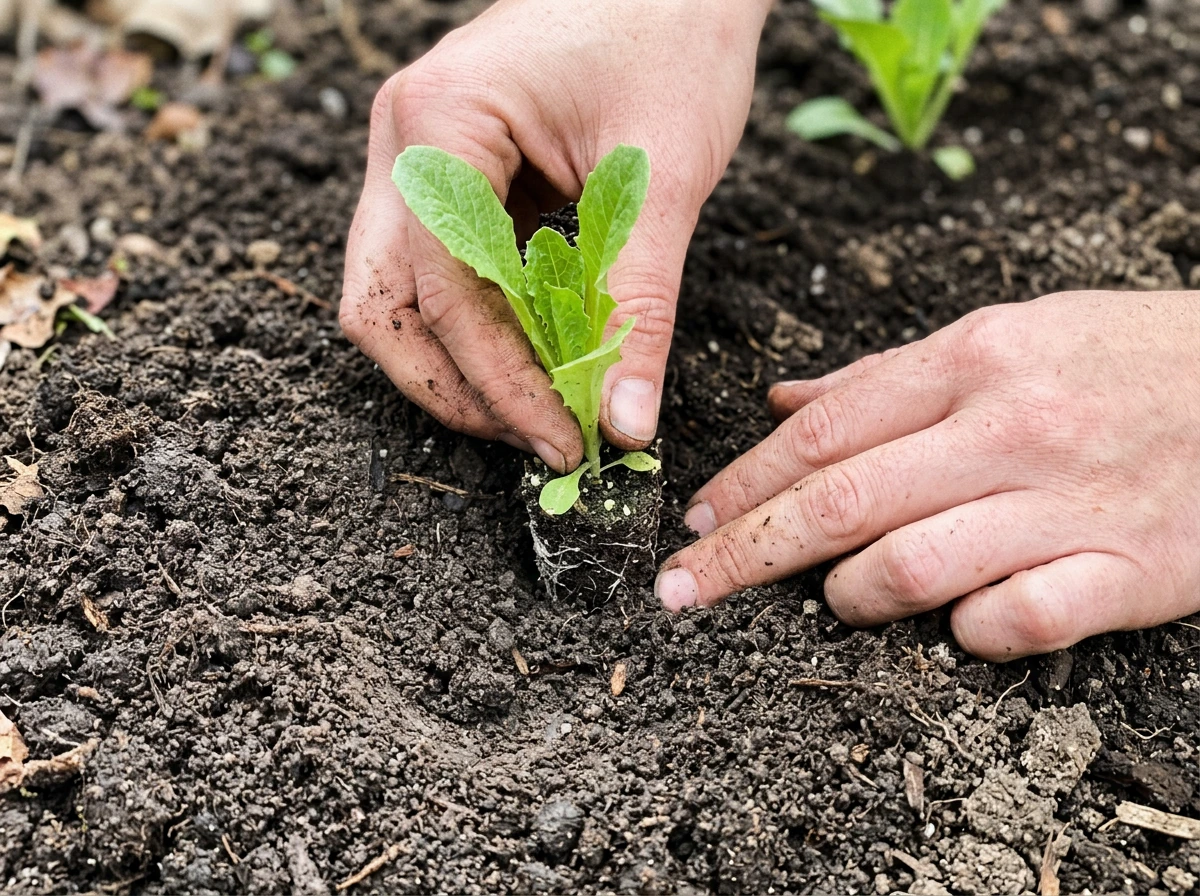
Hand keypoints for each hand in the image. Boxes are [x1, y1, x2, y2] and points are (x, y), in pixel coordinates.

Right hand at [341, 0, 770, 470]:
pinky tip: (545, 354)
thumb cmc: (676, 33)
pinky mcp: (454, 172)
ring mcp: (420, 155)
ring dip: (465, 361)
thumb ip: (639, 304)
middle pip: (383, 305)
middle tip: (537, 437)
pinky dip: (487, 323)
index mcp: (439, 123)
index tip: (562, 441)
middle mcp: (405, 141)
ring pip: (402, 294)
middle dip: (455, 387)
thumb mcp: (663, 178)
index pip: (443, 290)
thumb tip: (626, 425)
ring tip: (545, 407)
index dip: (500, 383)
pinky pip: (444, 269)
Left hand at [657, 292, 1199, 660]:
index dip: (744, 482)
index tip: (694, 521)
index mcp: (975, 359)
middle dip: (745, 551)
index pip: (824, 430)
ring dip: (853, 593)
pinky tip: (956, 623)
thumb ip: (890, 376)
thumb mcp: (1009, 334)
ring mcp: (1072, 501)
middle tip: (684, 588)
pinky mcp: (1134, 570)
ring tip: (839, 595)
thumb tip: (784, 400)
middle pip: (841, 500)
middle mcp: (1012, 427)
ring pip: (913, 565)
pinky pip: (1020, 620)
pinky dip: (968, 632)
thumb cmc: (1126, 358)